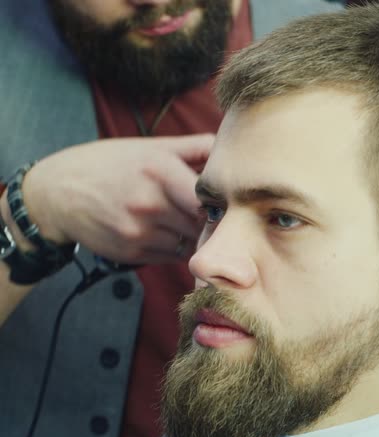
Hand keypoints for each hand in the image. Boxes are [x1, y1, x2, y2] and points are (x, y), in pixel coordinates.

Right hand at [19, 134, 213, 263]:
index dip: (222, 204)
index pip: (207, 199)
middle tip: (216, 217)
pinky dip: (177, 247)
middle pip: (201, 225)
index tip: (225, 203)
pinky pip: (172, 256)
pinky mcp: (132, 253)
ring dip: (195, 237)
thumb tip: (228, 146)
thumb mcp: (150, 147)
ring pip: (190, 244)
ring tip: (188, 223)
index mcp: (158, 170)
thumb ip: (194, 147)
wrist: (58, 193)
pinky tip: (168, 233)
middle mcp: (149, 203)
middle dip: (212, 223)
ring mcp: (139, 232)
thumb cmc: (109, 164)